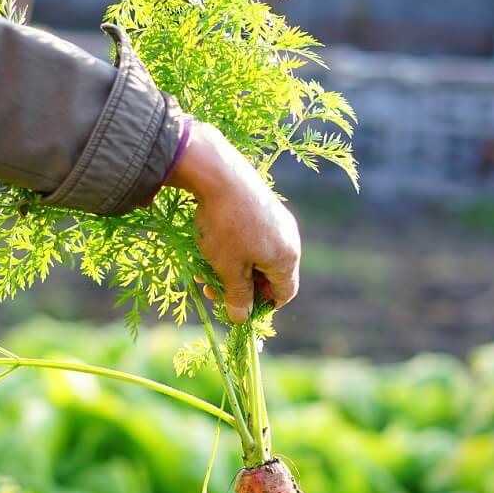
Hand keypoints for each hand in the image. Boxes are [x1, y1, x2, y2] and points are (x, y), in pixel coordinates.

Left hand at [166, 122, 300, 322]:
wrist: (219, 174)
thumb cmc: (226, 228)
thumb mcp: (229, 269)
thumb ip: (238, 296)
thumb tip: (242, 318)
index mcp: (287, 258)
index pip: (284, 294)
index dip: (262, 306)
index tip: (237, 307)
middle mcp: (289, 239)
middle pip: (269, 274)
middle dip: (240, 286)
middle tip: (212, 289)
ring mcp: (277, 220)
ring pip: (257, 254)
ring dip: (232, 267)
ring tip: (204, 269)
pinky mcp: (262, 205)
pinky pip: (253, 236)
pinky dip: (233, 246)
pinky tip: (210, 244)